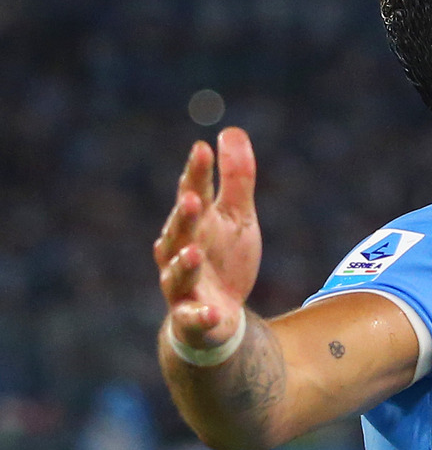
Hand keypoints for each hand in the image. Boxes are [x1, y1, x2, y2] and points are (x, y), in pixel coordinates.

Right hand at [154, 127, 261, 348]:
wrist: (218, 317)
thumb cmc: (224, 259)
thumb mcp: (237, 216)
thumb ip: (236, 178)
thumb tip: (231, 130)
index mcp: (194, 224)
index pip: (192, 193)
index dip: (196, 173)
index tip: (202, 149)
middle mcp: (180, 252)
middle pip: (179, 231)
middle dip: (184, 216)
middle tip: (193, 199)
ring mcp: (184, 287)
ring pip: (177, 274)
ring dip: (184, 263)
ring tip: (194, 252)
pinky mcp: (192, 318)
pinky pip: (192, 318)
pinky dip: (200, 316)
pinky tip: (213, 312)